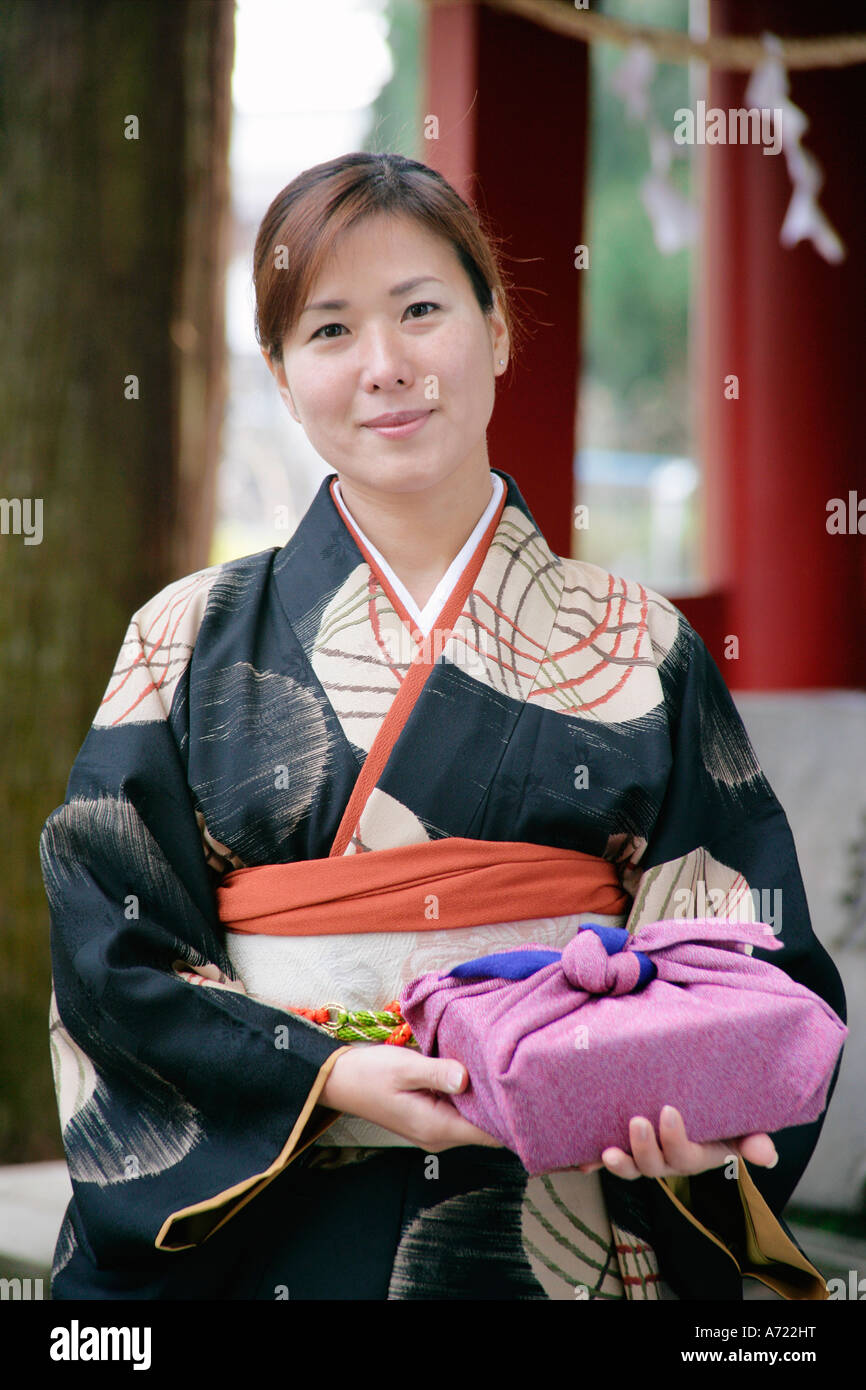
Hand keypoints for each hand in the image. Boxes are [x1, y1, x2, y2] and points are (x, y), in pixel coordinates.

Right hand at [319, 1045, 503, 1152]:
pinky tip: (478, 1074)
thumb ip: (437, 1073)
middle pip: (486, 1128)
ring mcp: (435, 1129)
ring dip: (486, 1099)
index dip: (511, 1117)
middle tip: (520, 1073)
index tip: (528, 1092)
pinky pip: (461, 1112)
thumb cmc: (371, 1074)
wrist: (341, 1080)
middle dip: (503, 1105)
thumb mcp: (405, 1068)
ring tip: (503, 1070)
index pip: (489, 1133)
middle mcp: (440, 1136)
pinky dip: (471, 1097)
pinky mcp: (431, 1118)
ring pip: (474, 1119)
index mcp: (437, 1127)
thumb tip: (466, 1078)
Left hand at [575, 1105, 778, 1179]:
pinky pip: (609, 1159)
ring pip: (631, 1168)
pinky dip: (594, 1162)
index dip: (674, 1139)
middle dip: (644, 1148)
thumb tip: (766, 1154)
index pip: (684, 1156)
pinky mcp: (625, 1148)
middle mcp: (667, 1160)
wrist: (699, 1107)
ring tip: (609, 1151)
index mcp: (694, 1155)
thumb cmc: (720, 1116)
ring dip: (619, 1163)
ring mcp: (644, 1156)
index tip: (667, 1110)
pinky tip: (581, 1160)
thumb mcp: (739, 1126)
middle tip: (637, 1122)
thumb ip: (753, 1139)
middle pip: (653, 1166)